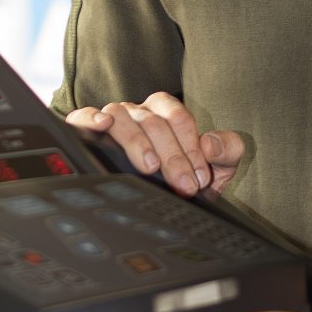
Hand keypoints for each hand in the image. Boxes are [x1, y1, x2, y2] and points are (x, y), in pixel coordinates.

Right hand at [65, 94, 245, 198]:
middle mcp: (138, 112)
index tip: (200, 178)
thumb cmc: (187, 179)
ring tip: (151, 167)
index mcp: (165, 111)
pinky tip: (102, 125)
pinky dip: (90, 117)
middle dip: (172, 156)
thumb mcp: (218, 167)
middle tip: (184, 186)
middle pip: (152, 122)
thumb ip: (228, 150)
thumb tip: (211, 144)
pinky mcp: (89, 131)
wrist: (164, 200)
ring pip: (121, 117)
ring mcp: (114, 120)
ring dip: (137, 142)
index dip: (191, 147)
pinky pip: (83, 116)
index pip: (178, 118)